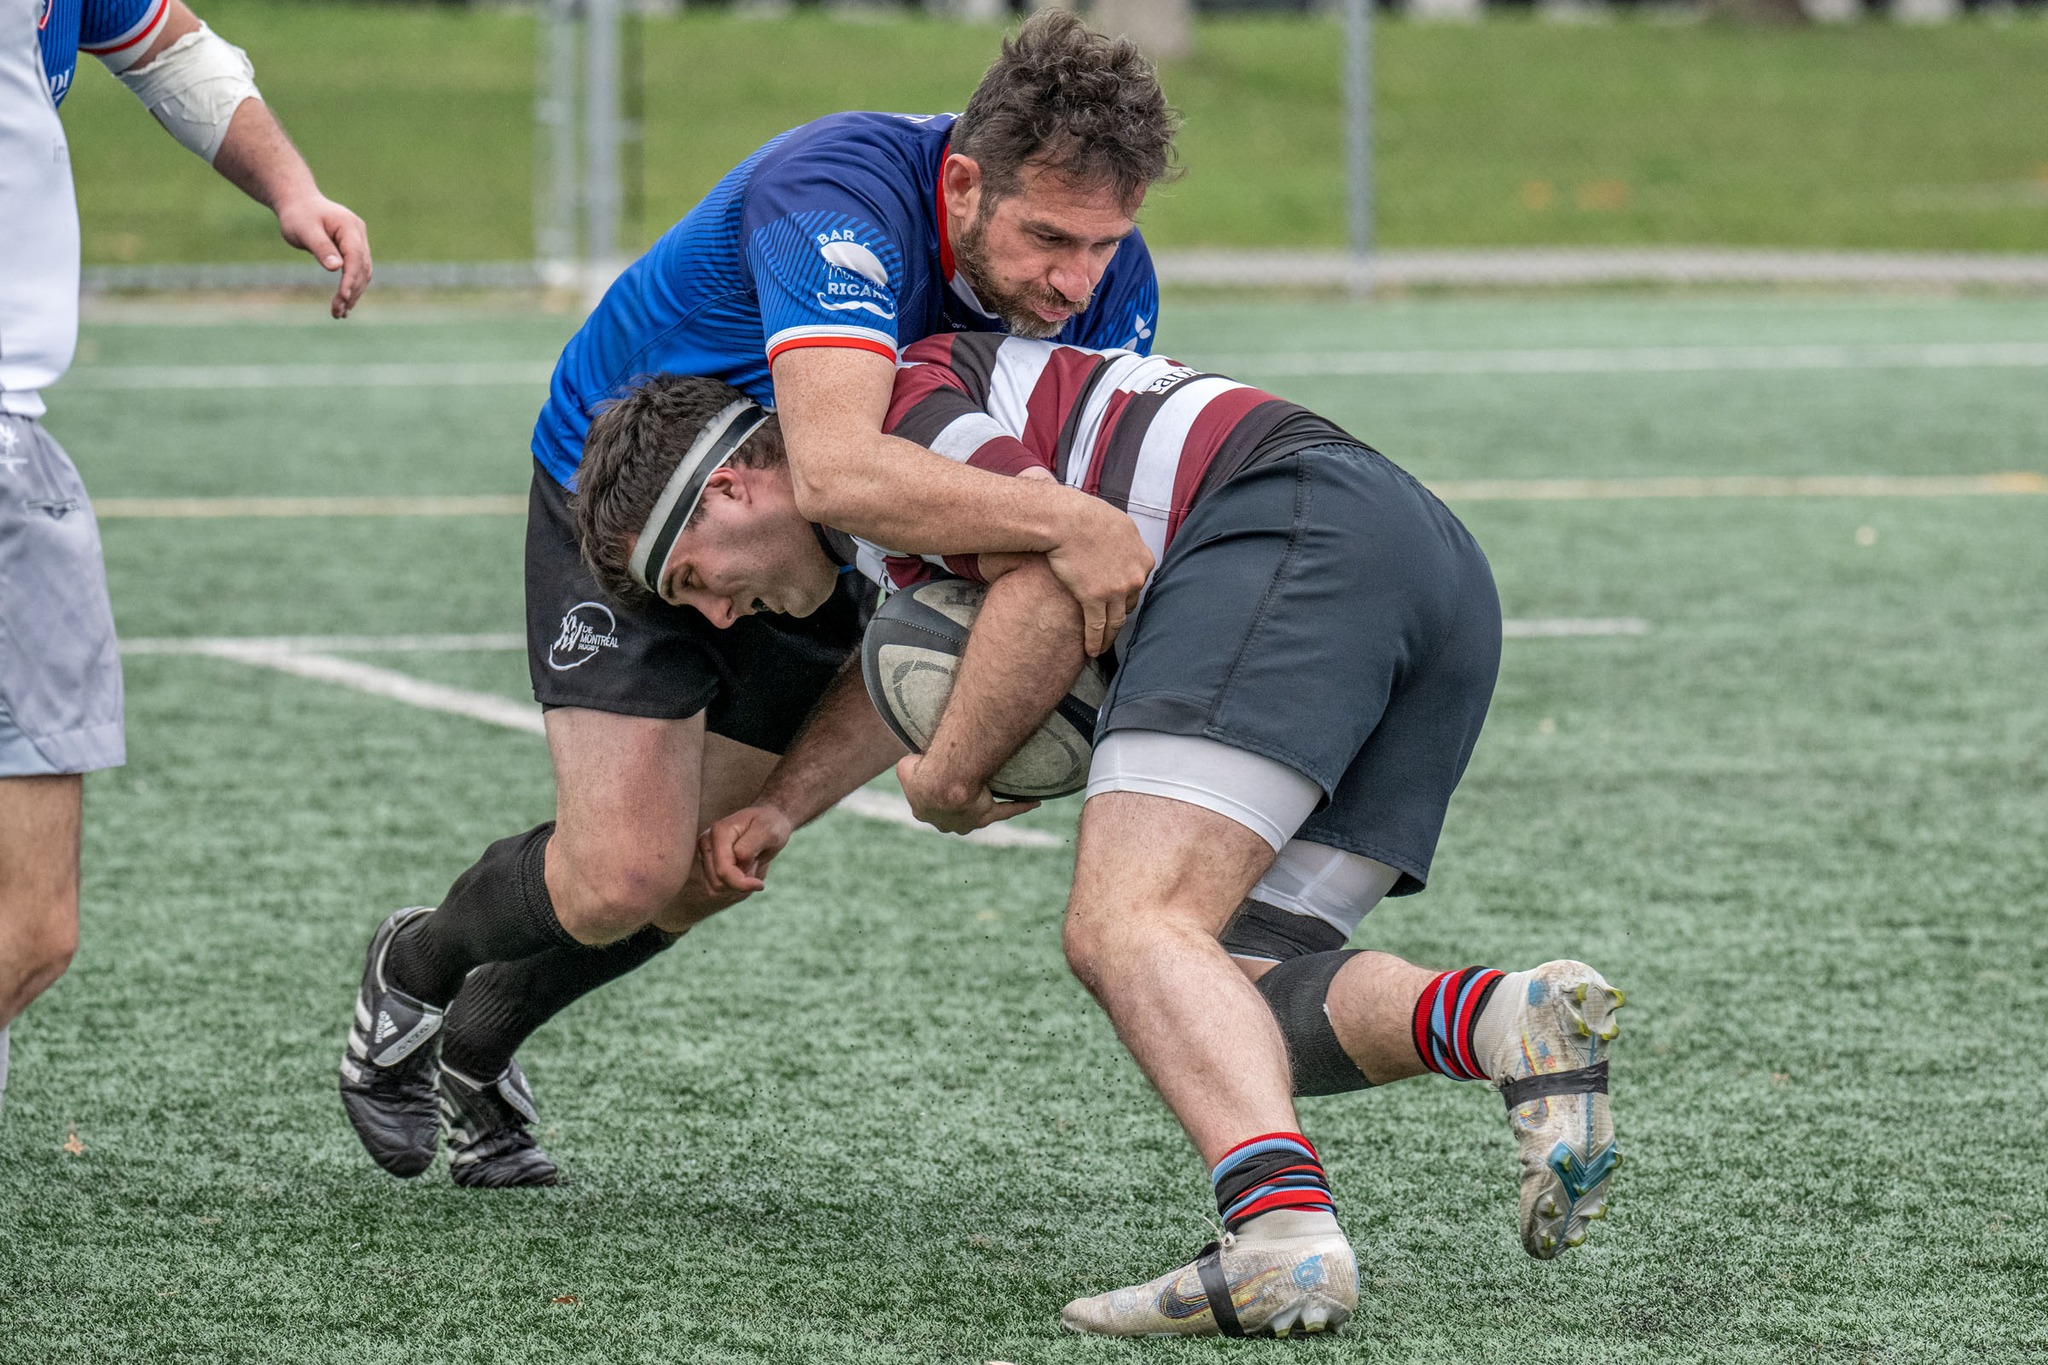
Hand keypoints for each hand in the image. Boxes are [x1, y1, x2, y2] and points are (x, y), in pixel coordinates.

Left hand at [274, 192, 371, 318]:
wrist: (298, 202)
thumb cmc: (298, 215)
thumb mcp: (304, 230)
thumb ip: (321, 247)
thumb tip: (337, 268)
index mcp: (349, 226)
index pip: (356, 257)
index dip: (351, 279)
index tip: (343, 298)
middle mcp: (359, 234)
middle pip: (362, 268)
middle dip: (352, 291)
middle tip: (337, 312)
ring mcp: (359, 241)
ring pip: (363, 272)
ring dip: (354, 293)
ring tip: (340, 313)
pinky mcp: (353, 249)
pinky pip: (357, 271)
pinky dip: (351, 287)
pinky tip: (343, 302)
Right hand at [697, 804, 794, 894]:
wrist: (767, 819)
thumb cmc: (770, 824)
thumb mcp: (768, 831)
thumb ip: (749, 847)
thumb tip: (737, 862)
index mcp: (719, 832)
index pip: (723, 871)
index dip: (742, 883)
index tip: (760, 884)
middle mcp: (706, 842)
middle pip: (717, 882)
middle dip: (739, 883)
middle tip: (755, 867)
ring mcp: (704, 853)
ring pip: (714, 888)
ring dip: (735, 884)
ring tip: (749, 866)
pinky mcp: (707, 863)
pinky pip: (716, 887)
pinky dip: (732, 885)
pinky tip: (743, 871)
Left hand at [896, 754, 1038, 834]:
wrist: (945, 780)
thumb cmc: (924, 771)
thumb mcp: (906, 765)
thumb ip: (910, 763)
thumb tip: (914, 758)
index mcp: (923, 811)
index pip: (927, 802)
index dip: (931, 787)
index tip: (935, 773)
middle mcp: (945, 823)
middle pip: (951, 812)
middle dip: (956, 800)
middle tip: (961, 781)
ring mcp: (966, 822)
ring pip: (976, 815)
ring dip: (982, 803)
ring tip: (987, 791)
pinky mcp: (985, 816)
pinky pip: (1005, 811)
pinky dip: (1019, 806)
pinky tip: (1033, 801)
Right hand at [1044, 492, 1150, 657]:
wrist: (1066, 519)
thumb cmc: (1086, 516)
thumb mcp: (1119, 525)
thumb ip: (1126, 543)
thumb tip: (1124, 546)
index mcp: (1144, 559)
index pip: (1138, 586)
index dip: (1127, 597)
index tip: (1119, 605)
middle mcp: (1135, 576)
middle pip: (1129, 605)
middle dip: (1119, 616)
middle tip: (1110, 628)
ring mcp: (1117, 589)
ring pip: (1116, 621)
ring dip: (1109, 637)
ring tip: (1102, 647)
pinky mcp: (1095, 598)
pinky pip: (1097, 626)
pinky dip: (1095, 641)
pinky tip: (1091, 651)